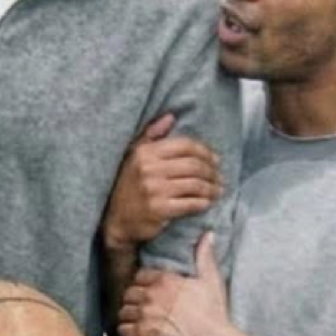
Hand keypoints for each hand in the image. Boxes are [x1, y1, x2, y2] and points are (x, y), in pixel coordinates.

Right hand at [101, 113, 222, 251]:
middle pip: (194, 165)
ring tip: (218, 190)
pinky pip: (190, 204)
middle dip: (212, 171)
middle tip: (220, 177)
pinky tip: (207, 203)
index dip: (205, 151)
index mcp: (145, 152)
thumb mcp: (134, 156)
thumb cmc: (128, 185)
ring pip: (195, 184)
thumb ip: (151, 135)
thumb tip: (170, 117)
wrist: (115, 219)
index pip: (185, 145)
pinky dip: (203, 203)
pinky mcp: (159, 209)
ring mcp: (154, 189)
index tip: (216, 159)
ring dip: (211, 188)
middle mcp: (149, 169)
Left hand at [116, 233, 240, 335]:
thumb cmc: (214, 314)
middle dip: (134, 299)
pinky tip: (134, 332)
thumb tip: (208, 235)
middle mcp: (151, 296)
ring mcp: (145, 316)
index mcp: (165, 281)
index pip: (140, 276)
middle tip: (141, 306)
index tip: (148, 289)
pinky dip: (126, 330)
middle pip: (129, 293)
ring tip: (136, 319)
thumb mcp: (212, 281)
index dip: (143, 283)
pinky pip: (122, 329)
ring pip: (123, 311)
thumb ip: (205, 256)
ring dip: (128, 315)